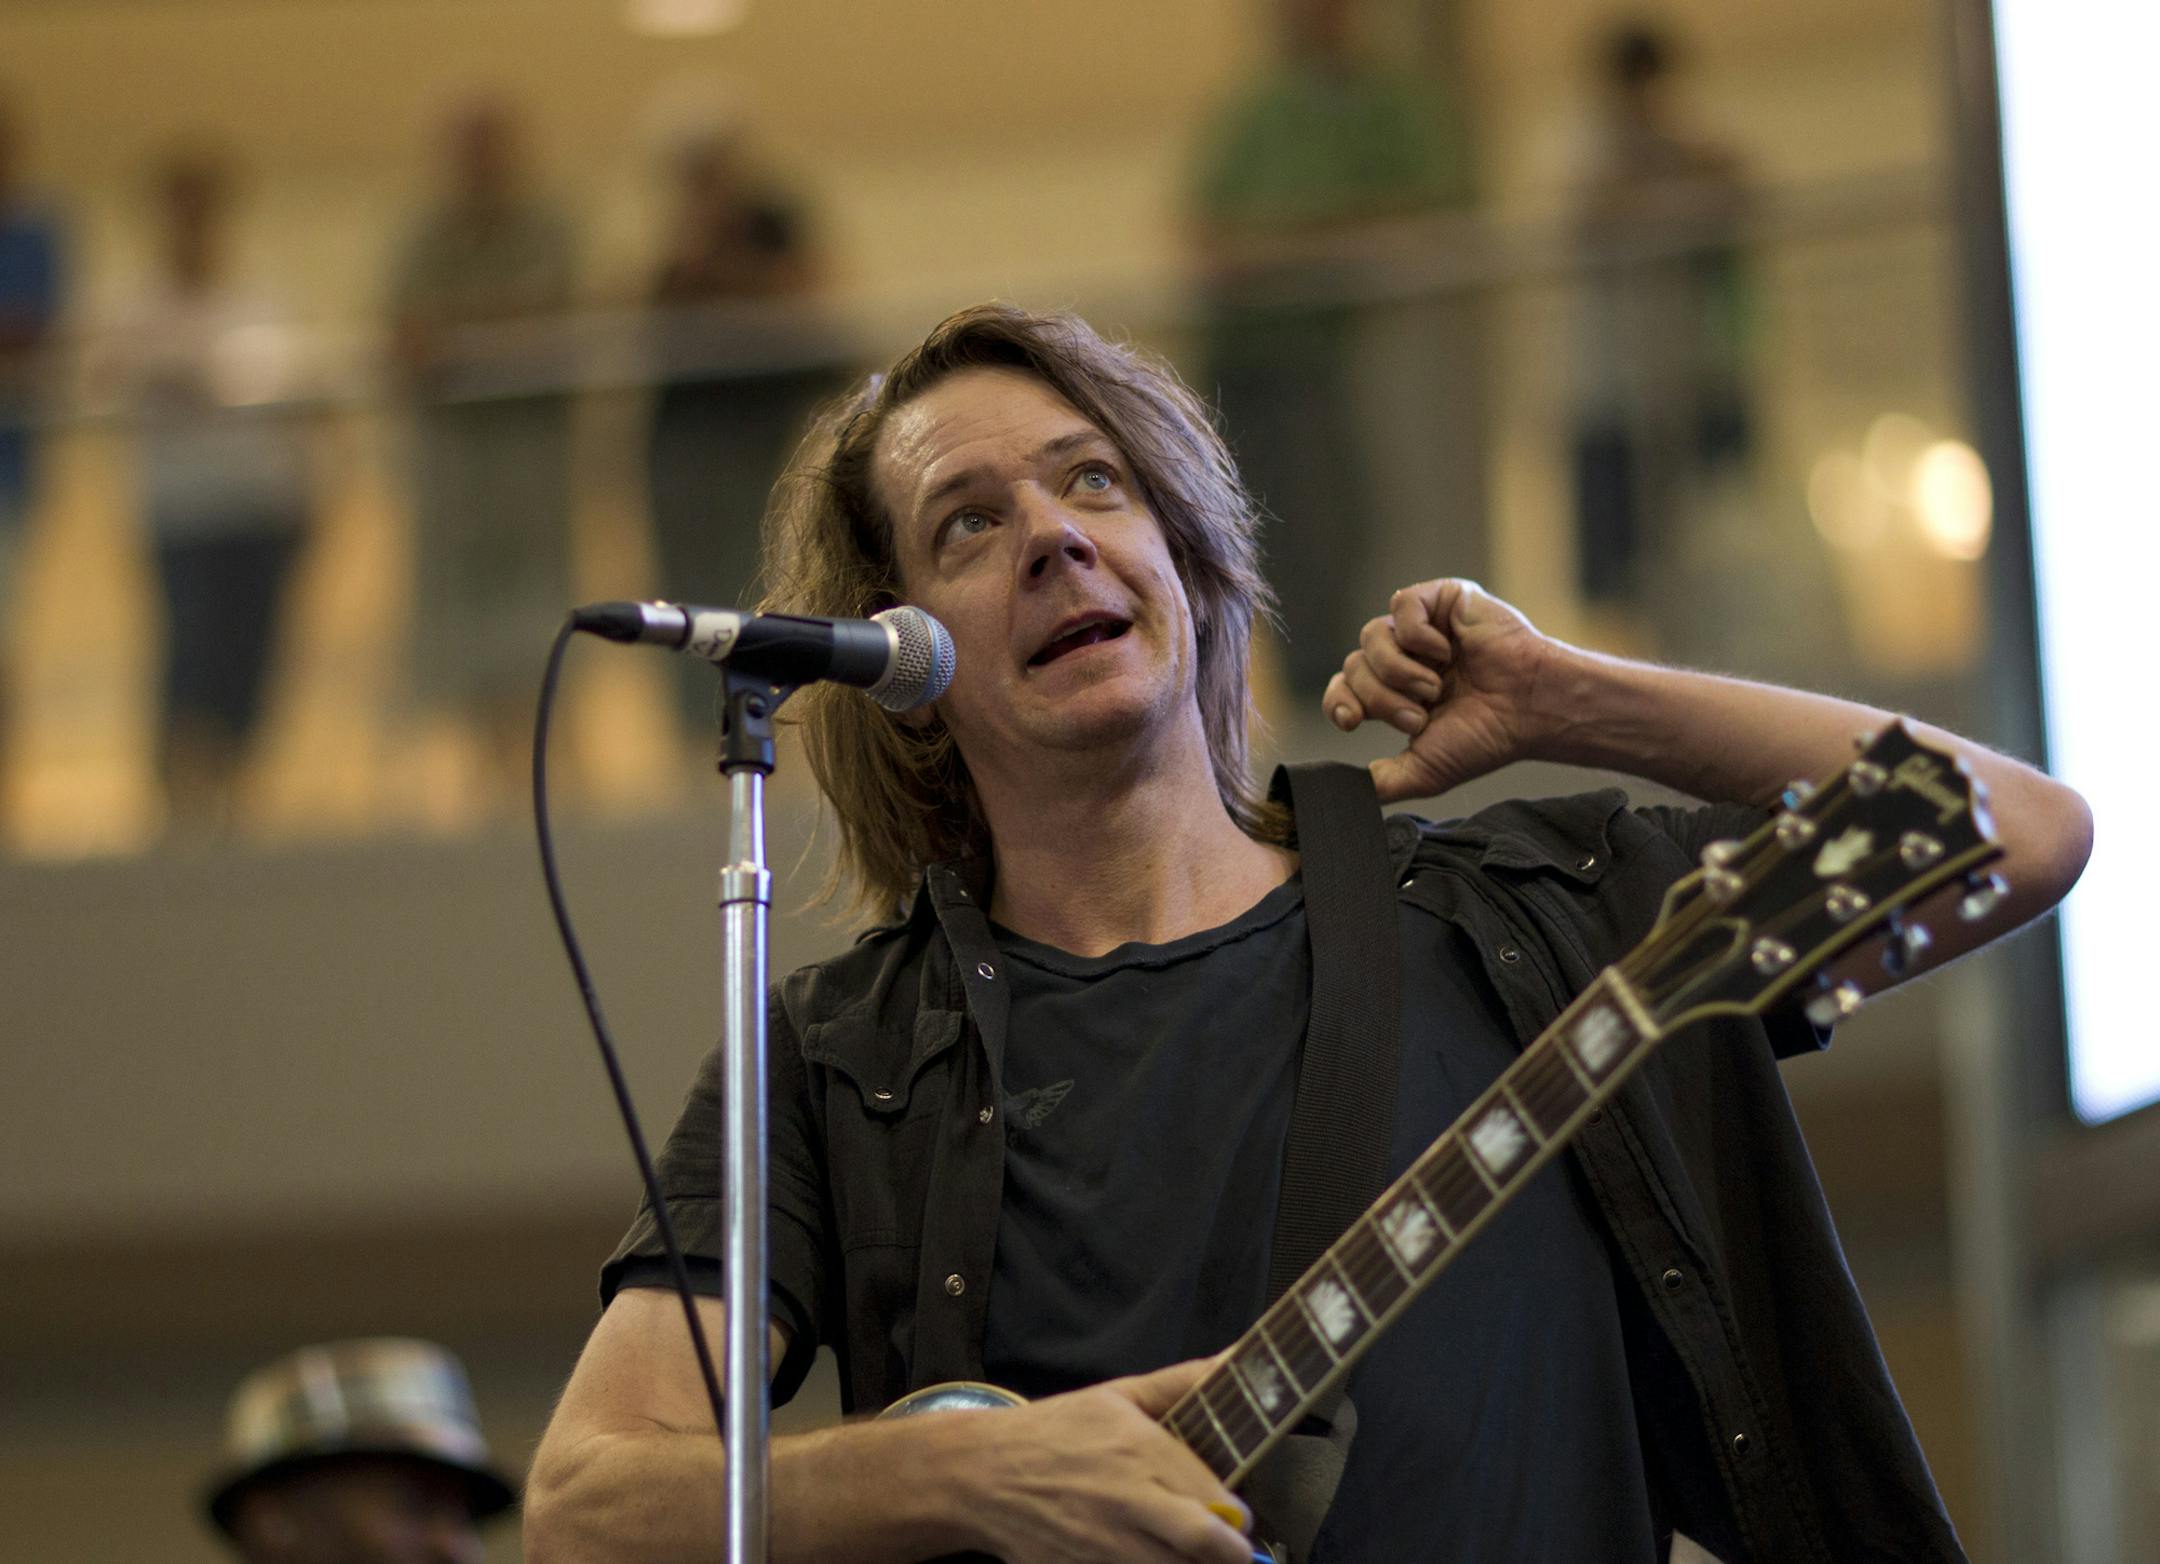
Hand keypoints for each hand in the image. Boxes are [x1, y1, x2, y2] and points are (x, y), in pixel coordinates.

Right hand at [962, 1358, 1254, 1563]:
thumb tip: (1234, 1358)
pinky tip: (1143, 1557)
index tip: (1236, 1517)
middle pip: (1206, 1543)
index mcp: (1142, 1451)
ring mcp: (1105, 1547)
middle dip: (1231, 1553)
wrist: (981, 1476)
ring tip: (1181, 1552)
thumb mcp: (1119, 1396)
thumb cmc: (1056, 1432)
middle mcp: (1129, 1502)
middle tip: (1229, 1550)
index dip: (1238, 1517)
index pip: (1219, 1500)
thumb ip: (1182, 1382)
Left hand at [1323, 579, 1563, 802]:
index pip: (1344, 688)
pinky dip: (1417, 634)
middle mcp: (1406, 657)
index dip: (1340, 702)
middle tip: (1420, 715)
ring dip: (1398, 670)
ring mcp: (1423, 628)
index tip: (1351, 722)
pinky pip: (1401, 605)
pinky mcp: (1443, 599)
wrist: (1532, 709)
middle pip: (1355, 666)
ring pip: (1372, 635)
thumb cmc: (1488, 738)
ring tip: (1435, 688)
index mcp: (1397, 692)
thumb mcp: (1425, 771)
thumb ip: (1382, 783)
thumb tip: (1344, 790)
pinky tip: (1447, 650)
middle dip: (1381, 698)